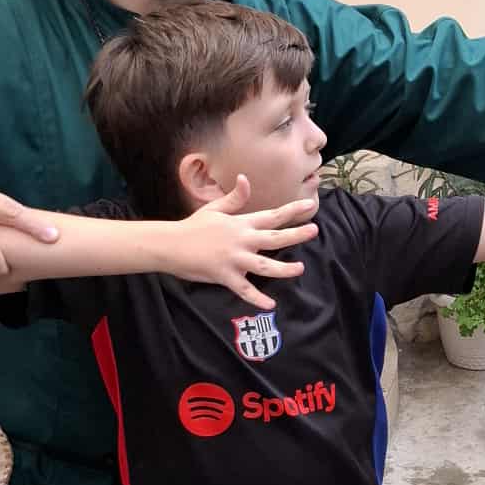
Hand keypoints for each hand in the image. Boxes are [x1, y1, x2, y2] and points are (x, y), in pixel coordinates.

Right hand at [172, 177, 318, 309]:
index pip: (272, 216)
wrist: (170, 245)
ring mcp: (234, 259)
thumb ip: (235, 198)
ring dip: (283, 268)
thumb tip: (246, 179)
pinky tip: (271, 304)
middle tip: (314, 231)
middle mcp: (241, 240)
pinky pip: (244, 290)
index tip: (310, 207)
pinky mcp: (225, 276)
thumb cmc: (193, 226)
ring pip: (264, 266)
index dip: (292, 211)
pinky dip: (257, 298)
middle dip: (295, 235)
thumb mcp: (215, 209)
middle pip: (274, 238)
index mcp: (241, 223)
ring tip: (299, 268)